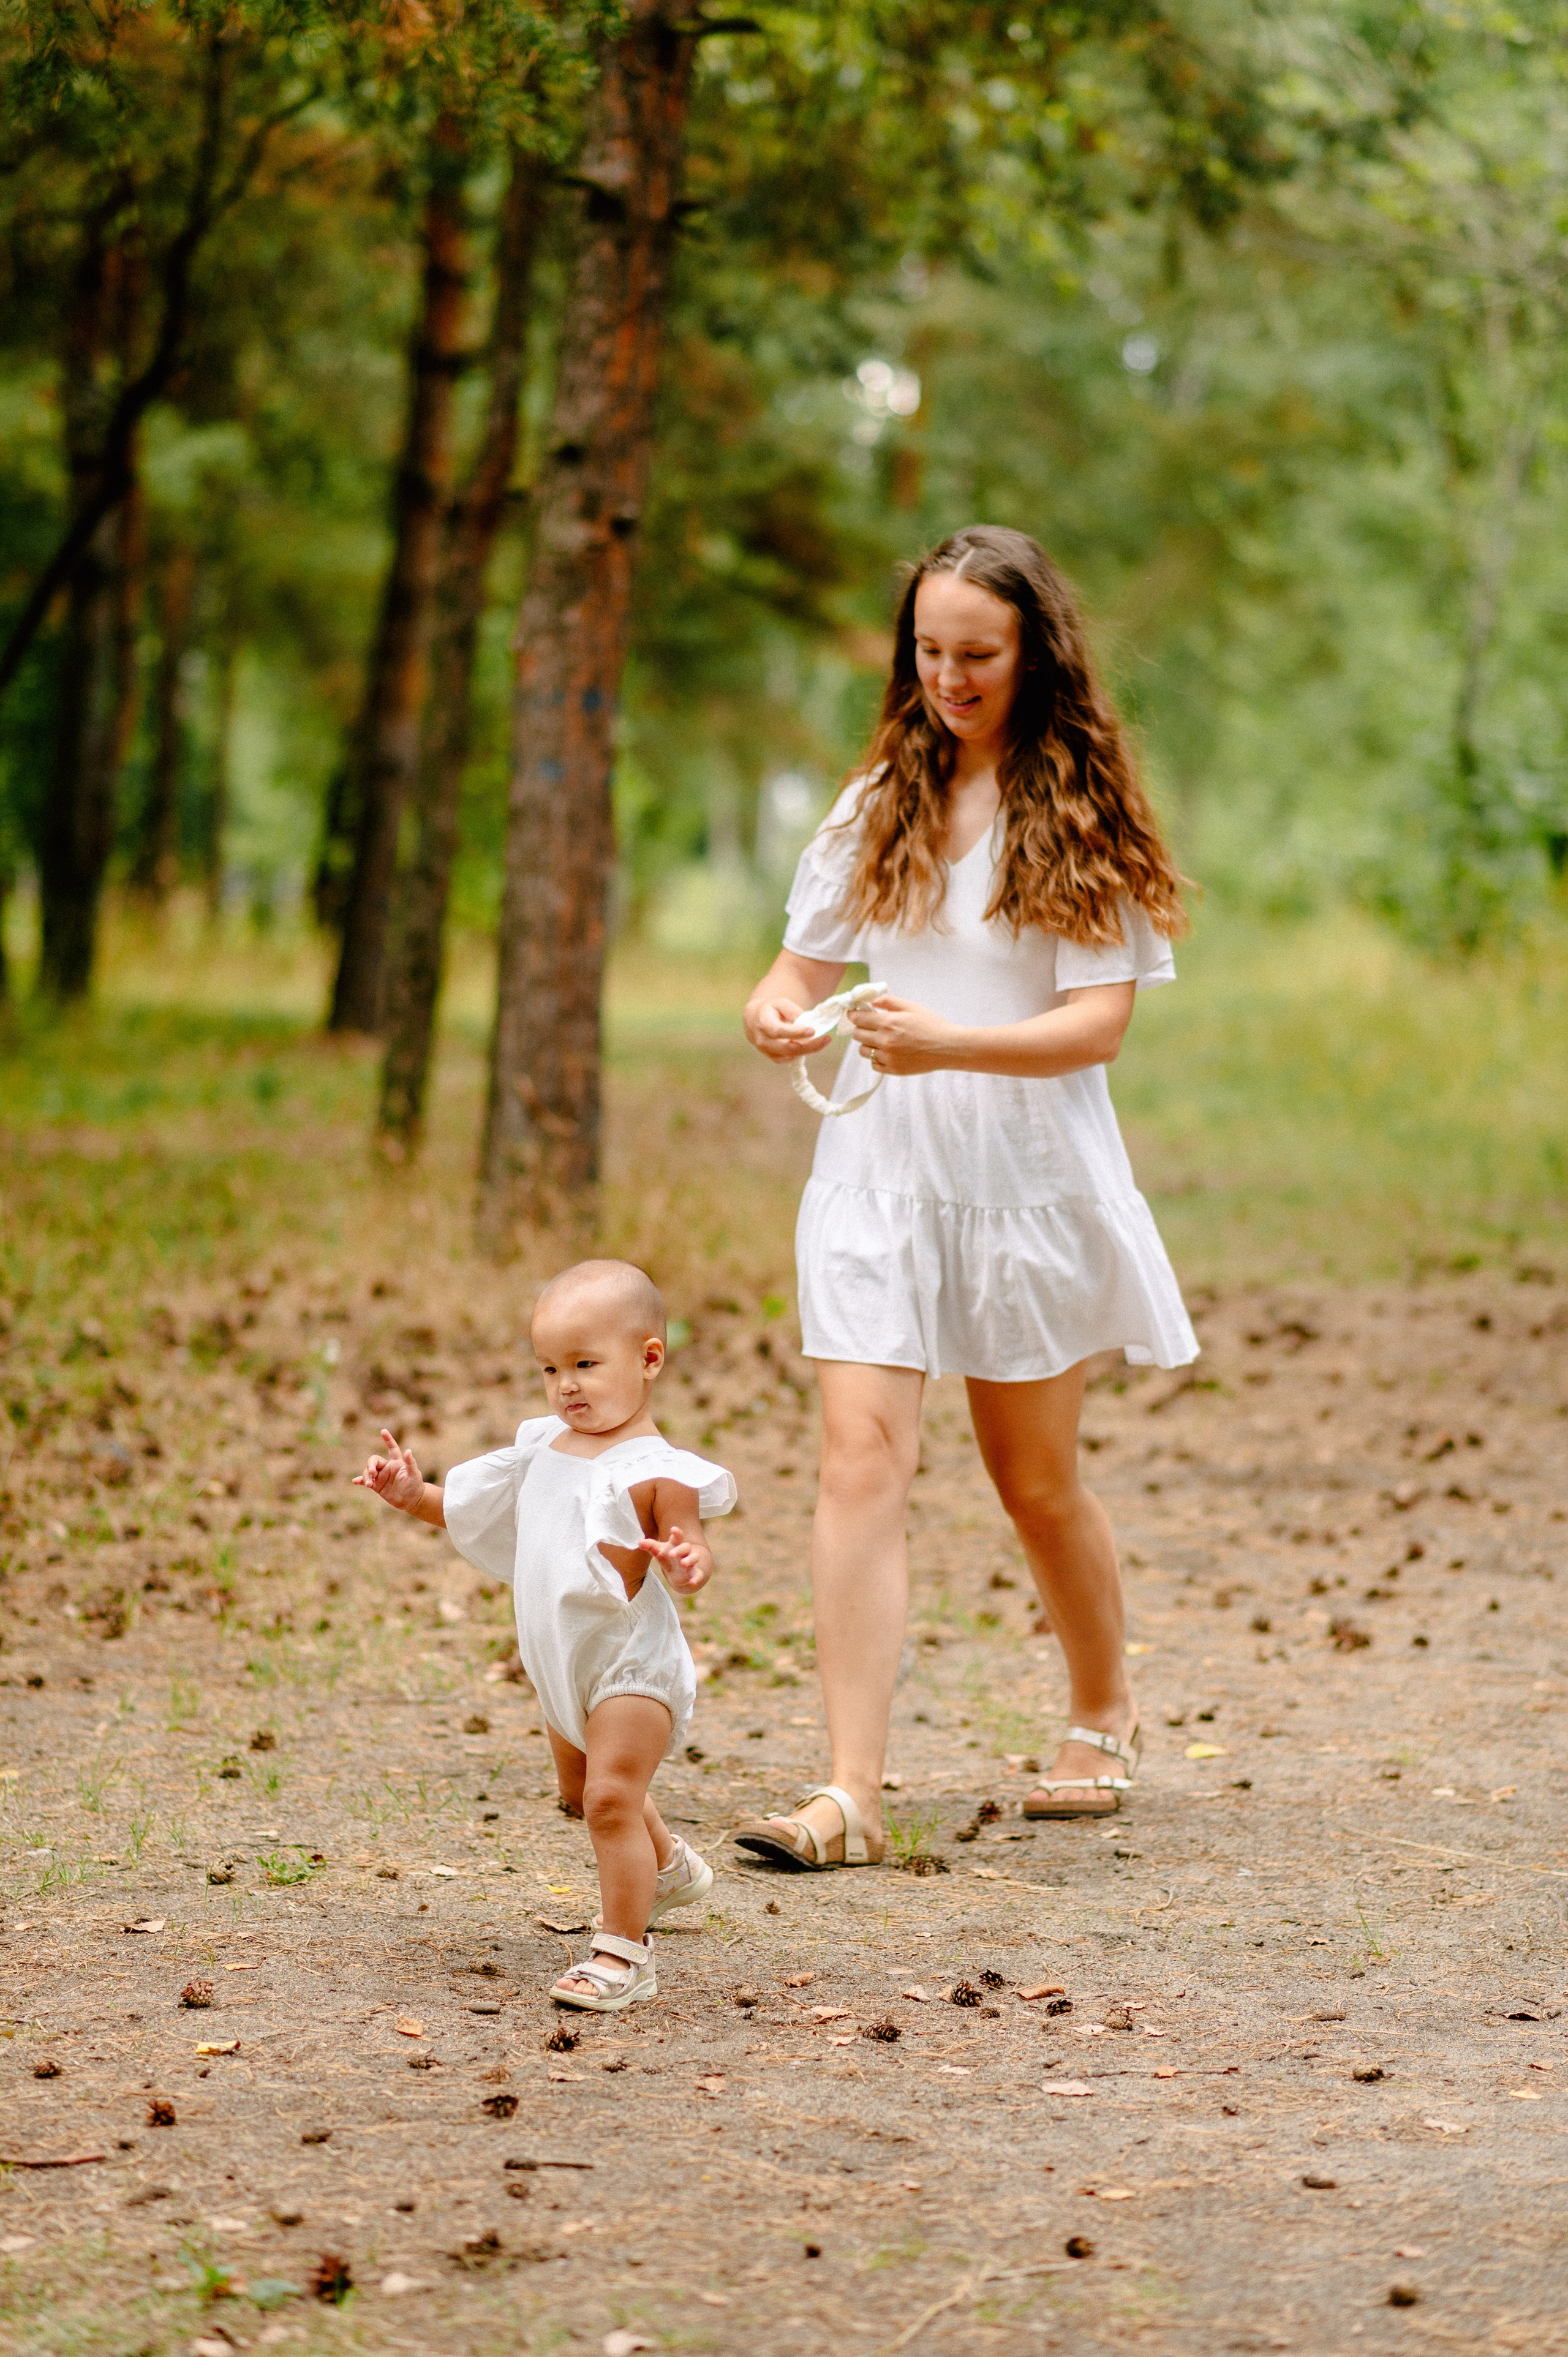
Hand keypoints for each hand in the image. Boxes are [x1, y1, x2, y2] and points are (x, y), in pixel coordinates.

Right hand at [353, 1429, 425, 1512]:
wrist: (411, 1501)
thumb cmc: (415, 1486)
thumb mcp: (414, 1474)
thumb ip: (411, 1463)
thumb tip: (408, 1450)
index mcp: (396, 1462)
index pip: (392, 1448)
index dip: (388, 1439)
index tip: (383, 1431)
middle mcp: (387, 1467)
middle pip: (374, 1460)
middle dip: (370, 1465)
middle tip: (372, 1472)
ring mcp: (381, 1476)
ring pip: (368, 1471)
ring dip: (366, 1476)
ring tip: (369, 1485)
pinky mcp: (377, 1486)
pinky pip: (365, 1481)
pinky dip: (360, 1480)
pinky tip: (355, 1481)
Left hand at [638, 1525, 712, 1593]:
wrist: (681, 1572)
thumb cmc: (669, 1557)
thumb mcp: (659, 1552)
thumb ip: (650, 1546)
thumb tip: (639, 1542)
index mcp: (677, 1544)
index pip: (678, 1537)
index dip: (676, 1533)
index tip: (673, 1529)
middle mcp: (686, 1552)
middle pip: (686, 1547)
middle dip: (679, 1550)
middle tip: (671, 1554)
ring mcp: (691, 1562)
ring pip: (694, 1558)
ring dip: (690, 1560)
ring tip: (684, 1563)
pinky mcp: (694, 1573)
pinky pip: (698, 1575)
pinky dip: (696, 1579)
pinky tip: (693, 1582)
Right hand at [743, 995, 831, 1064]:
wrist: (754, 1020)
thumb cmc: (770, 1009)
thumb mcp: (780, 1003)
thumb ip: (793, 1011)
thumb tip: (807, 1023)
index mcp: (763, 1024)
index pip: (779, 1031)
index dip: (796, 1032)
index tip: (812, 1030)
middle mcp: (763, 1041)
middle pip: (788, 1048)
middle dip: (810, 1045)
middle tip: (827, 1039)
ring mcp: (768, 1052)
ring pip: (792, 1056)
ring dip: (810, 1049)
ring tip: (824, 1040)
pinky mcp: (774, 1058)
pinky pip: (791, 1058)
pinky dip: (803, 1052)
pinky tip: (811, 1044)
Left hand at [845, 993, 961, 1075]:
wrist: (948, 1047)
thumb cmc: (932, 1025)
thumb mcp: (912, 1007)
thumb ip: (889, 1002)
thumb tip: (872, 1001)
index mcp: (888, 1023)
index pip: (858, 1019)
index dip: (854, 1015)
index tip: (855, 1014)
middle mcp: (885, 1041)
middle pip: (857, 1035)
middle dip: (860, 1028)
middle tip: (869, 1026)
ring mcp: (888, 1057)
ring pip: (863, 1051)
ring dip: (867, 1044)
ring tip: (880, 1040)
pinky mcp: (893, 1070)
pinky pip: (873, 1064)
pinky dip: (876, 1058)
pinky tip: (886, 1052)